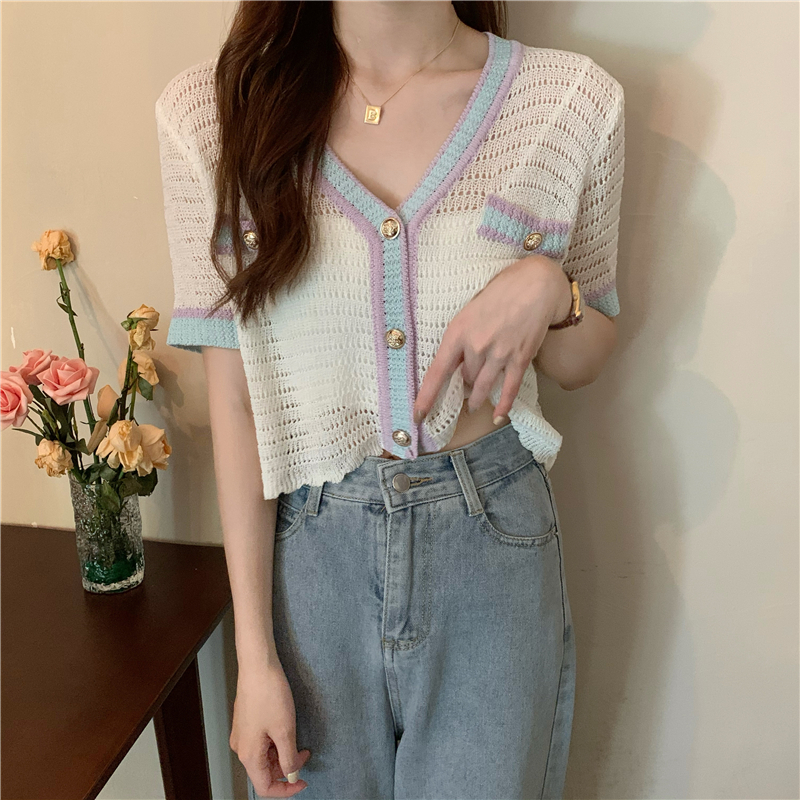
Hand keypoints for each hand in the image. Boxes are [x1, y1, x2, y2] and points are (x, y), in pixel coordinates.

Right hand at [230, 660, 310, 796]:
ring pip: (263, 756)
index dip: (285, 789)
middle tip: (304, 754)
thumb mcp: (285, 730)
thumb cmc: (269, 693)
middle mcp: (241, 747)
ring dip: (282, 753)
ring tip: (297, 739)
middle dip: (286, 767)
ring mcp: (241, 734)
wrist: (257, 665)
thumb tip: (292, 774)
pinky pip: (260, 742)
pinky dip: (275, 742)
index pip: (265, 787)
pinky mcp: (245, 722)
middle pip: (264, 771)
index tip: (303, 782)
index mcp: (248, 754)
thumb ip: (289, 758)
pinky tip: (285, 729)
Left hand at [413, 255, 572, 423]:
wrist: (535, 285)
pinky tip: (497, 415)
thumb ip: (460, 338)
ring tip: (474, 405)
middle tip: (465, 386)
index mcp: (457, 332)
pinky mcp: (519, 358)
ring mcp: (499, 354)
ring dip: (478, 399)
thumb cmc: (499, 293)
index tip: (418, 415)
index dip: (426, 396)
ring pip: (483, 387)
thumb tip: (456, 363)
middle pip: (465, 379)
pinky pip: (509, 388)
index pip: (437, 372)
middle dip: (465, 383)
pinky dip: (503, 404)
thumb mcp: (469, 312)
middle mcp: (476, 346)